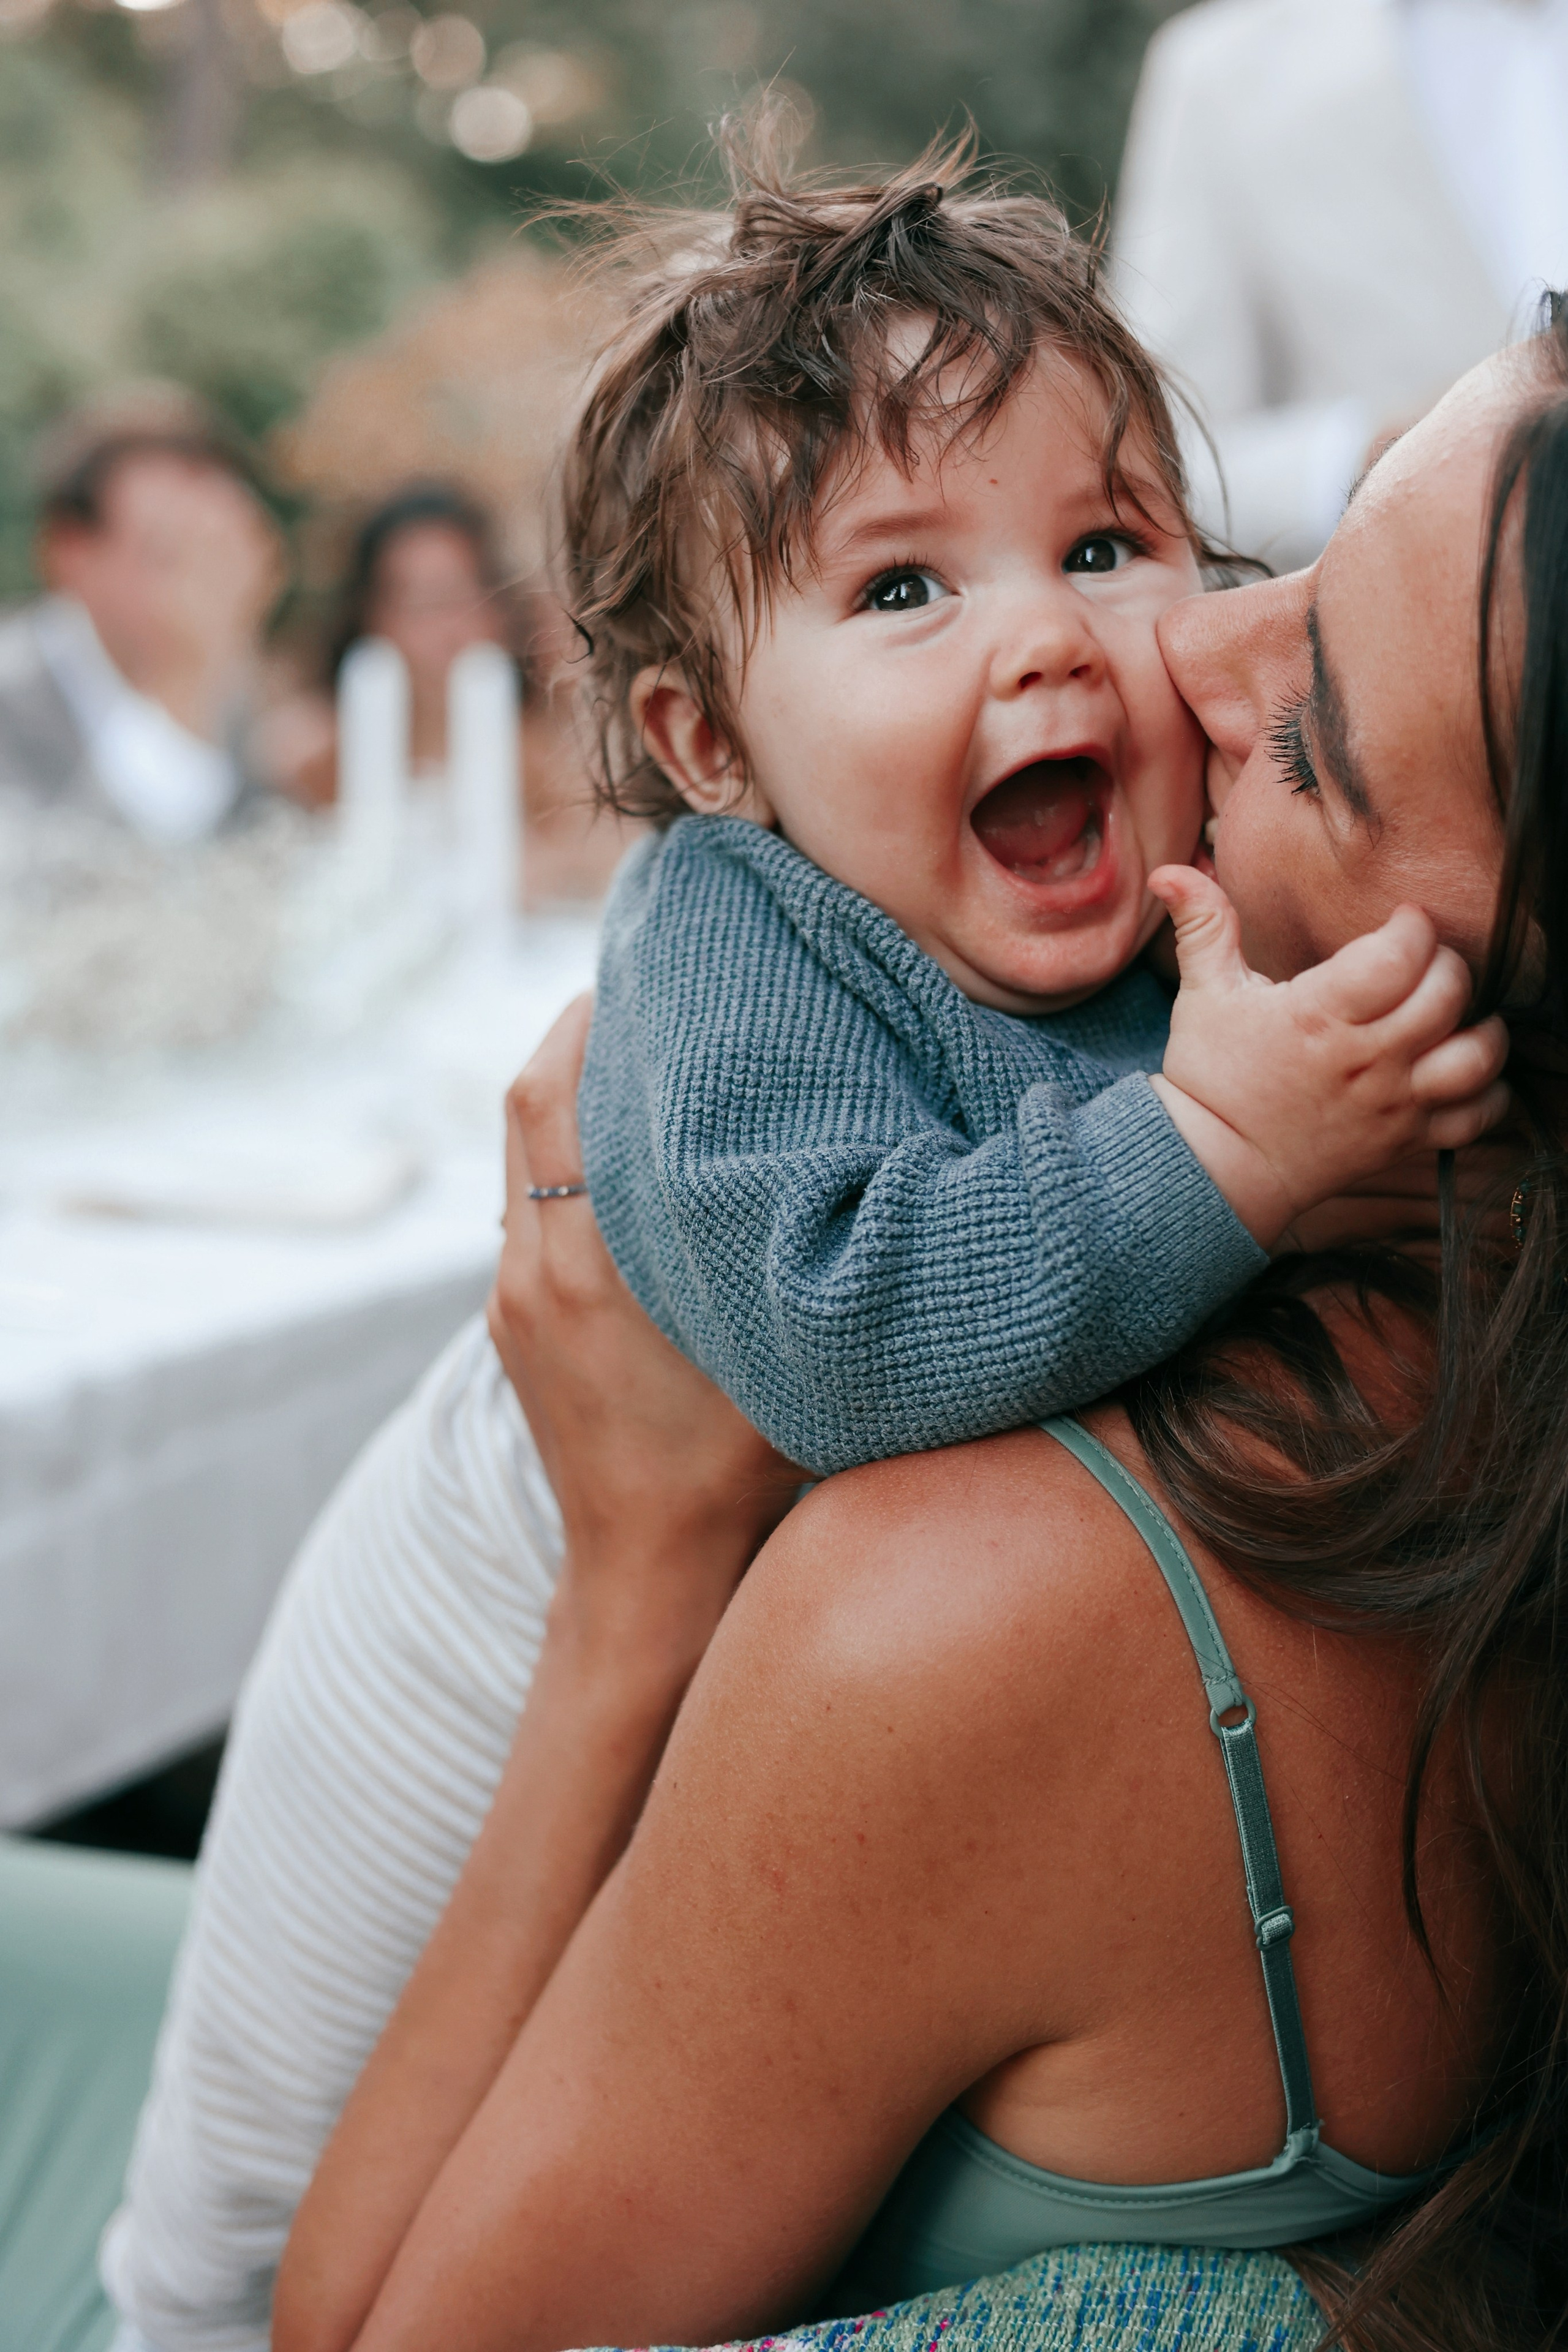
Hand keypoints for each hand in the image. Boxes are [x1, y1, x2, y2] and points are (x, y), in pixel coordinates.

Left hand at [488, 997, 801, 1652]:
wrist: (650, 1578)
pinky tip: (626, 1151)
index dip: (590, 1020)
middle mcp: (534, 1271)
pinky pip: (524, 1203)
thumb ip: (800, 1260)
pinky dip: (561, 1154)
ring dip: (566, 1092)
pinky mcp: (510, 1321)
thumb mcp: (788, 1356)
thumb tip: (847, 1157)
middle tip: (648, 985)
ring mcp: (512, 1298)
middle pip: (523, 1104)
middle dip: (575, 1032)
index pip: (558, 1099)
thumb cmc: (739, 1476)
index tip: (647, 968)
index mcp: (592, 1269)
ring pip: (518, 1152)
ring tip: (641, 1050)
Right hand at [1146, 867, 1509, 1251]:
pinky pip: (1475, 1117)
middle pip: (1447, 994)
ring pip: (1476, 1056)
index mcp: (1319, 1015)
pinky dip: (1488, 1093)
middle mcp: (1365, 1059)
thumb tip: (1170, 873)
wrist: (1215, 1167)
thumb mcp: (1203, 994)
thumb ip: (1203, 925)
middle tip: (1426, 962)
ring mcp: (1391, 1103)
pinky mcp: (1405, 1140)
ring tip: (1461, 1014)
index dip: (1412, 925)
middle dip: (1447, 964)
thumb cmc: (1212, 1077)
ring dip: (1483, 1027)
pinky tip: (1465, 1070)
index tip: (1402, 922)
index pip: (1399, 954)